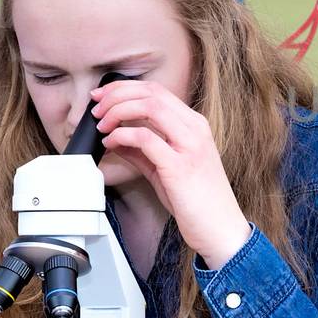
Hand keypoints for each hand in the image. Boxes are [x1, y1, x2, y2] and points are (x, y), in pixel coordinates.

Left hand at [91, 79, 252, 268]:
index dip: (125, 88)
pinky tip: (111, 142)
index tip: (104, 96)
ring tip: (102, 124)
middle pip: (151, 93)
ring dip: (117, 111)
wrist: (220, 228)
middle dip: (117, 94)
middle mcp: (195, 129)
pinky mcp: (180, 165)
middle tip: (97, 108)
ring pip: (149, 107)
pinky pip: (144, 138)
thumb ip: (143, 151)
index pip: (157, 91)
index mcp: (195, 125)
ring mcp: (189, 145)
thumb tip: (116, 138)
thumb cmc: (198, 202)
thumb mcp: (167, 169)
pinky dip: (122, 136)